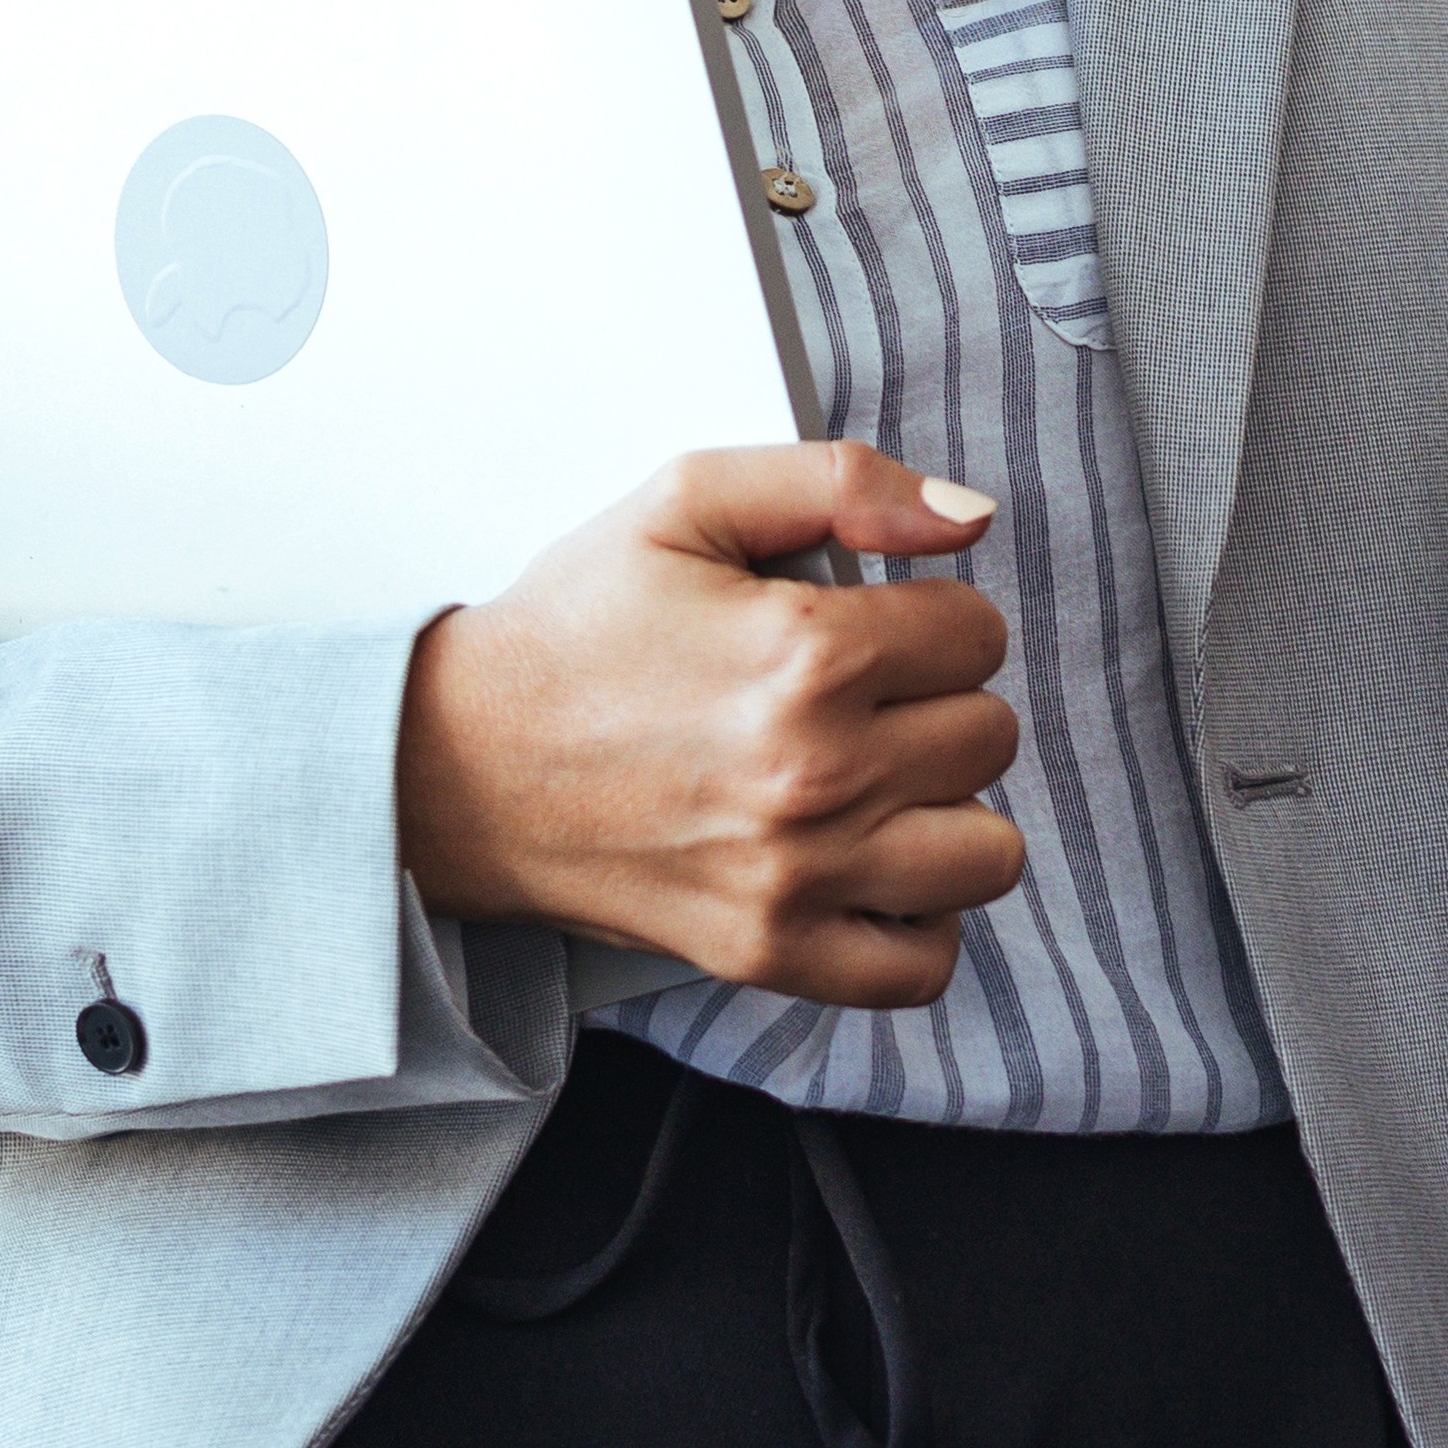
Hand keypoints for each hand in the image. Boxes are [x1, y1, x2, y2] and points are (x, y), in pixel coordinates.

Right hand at [398, 441, 1023, 1003]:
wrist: (459, 762)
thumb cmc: (573, 630)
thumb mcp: (686, 502)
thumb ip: (839, 480)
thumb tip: (968, 516)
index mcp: (806, 653)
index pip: (977, 633)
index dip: (927, 617)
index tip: (865, 628)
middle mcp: (817, 772)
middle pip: (988, 736)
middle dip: (935, 703)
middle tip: (856, 699)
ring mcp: (797, 874)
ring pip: (986, 853)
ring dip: (945, 811)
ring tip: (877, 783)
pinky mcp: (769, 952)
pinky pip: (922, 966)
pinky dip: (917, 923)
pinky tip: (872, 870)